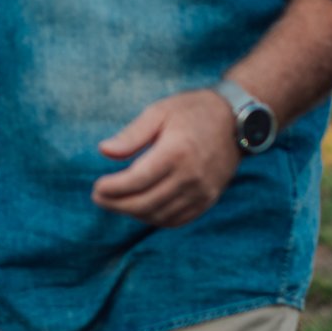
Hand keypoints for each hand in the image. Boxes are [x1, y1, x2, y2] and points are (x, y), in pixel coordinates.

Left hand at [90, 89, 241, 227]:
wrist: (235, 120)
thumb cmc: (191, 111)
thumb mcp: (158, 112)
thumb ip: (131, 135)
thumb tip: (103, 151)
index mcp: (176, 152)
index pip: (138, 180)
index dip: (113, 188)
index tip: (96, 187)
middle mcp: (191, 176)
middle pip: (146, 202)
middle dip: (117, 204)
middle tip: (98, 197)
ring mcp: (202, 191)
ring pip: (161, 215)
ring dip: (134, 213)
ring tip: (115, 202)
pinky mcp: (209, 199)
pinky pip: (178, 219)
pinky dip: (155, 218)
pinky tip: (140, 209)